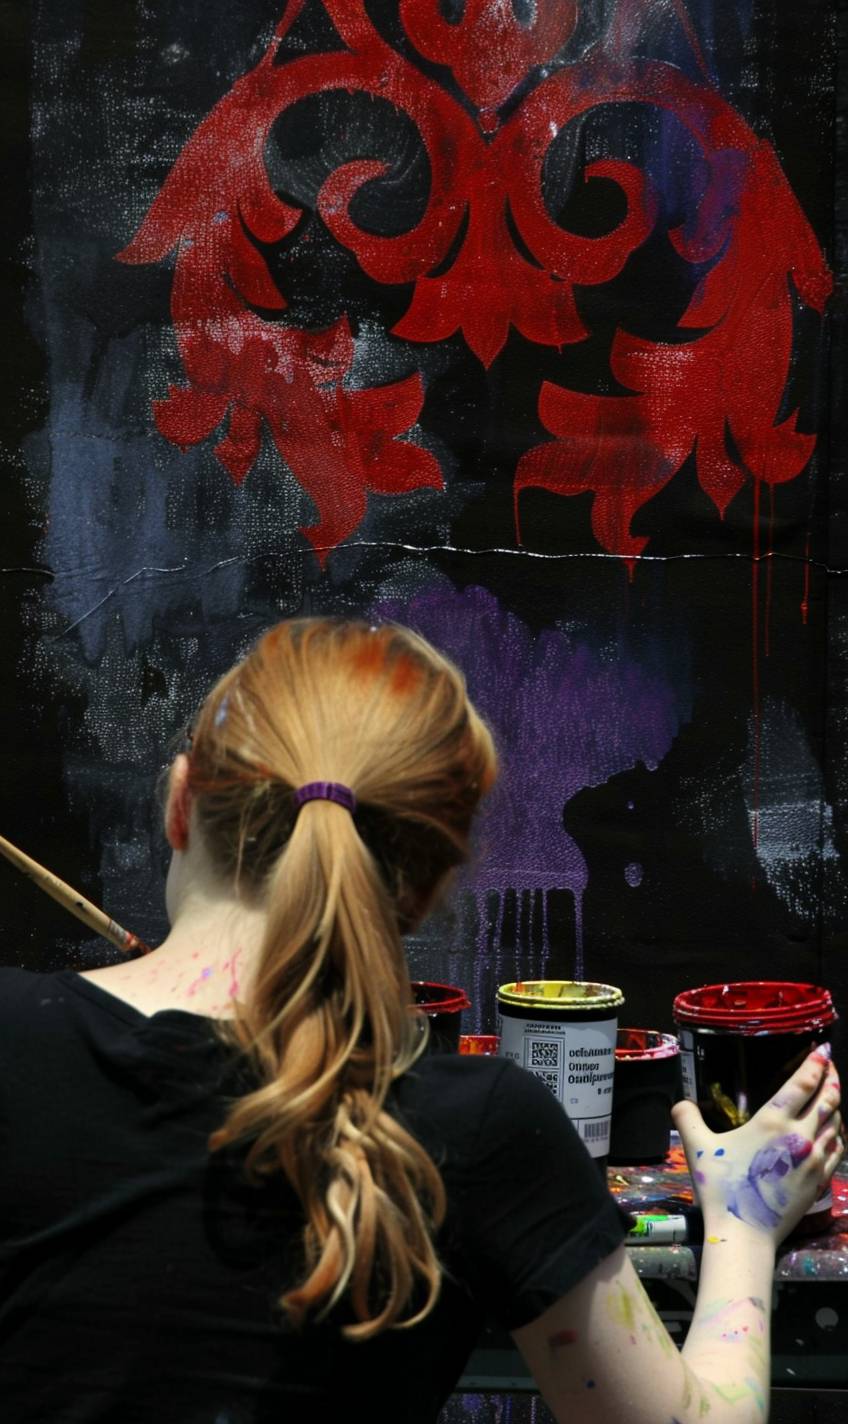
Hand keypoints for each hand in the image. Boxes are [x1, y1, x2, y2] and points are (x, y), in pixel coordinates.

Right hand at [672, 1044, 841, 1244]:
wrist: (745, 1233)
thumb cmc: (721, 1188)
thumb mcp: (697, 1148)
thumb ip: (687, 1119)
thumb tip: (680, 1103)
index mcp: (772, 1122)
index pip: (802, 1084)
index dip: (816, 1064)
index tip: (822, 1050)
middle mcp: (800, 1136)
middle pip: (828, 1100)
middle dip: (832, 1079)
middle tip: (831, 1066)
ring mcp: (814, 1160)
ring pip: (836, 1124)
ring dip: (836, 1106)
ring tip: (832, 1096)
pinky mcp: (819, 1181)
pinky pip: (837, 1150)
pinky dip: (838, 1135)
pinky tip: (834, 1133)